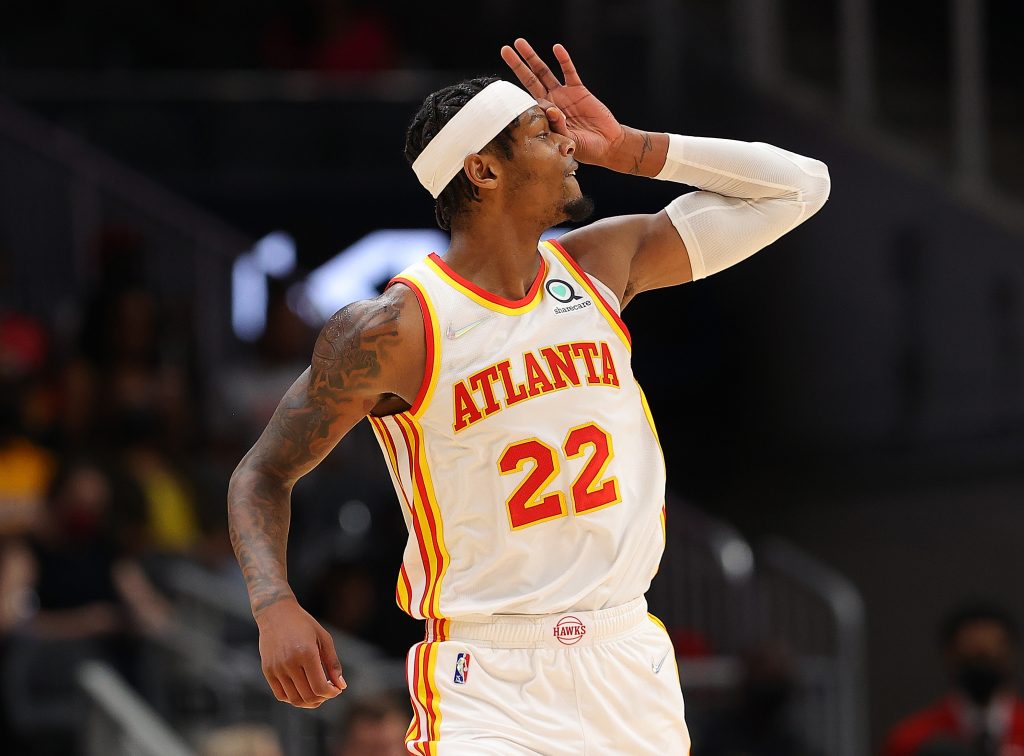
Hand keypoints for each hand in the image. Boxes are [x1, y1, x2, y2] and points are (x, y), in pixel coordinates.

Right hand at [255, 598, 346, 707]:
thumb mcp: (324, 638)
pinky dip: (294, 698)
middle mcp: (290, 663)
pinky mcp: (268, 671)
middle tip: (328, 691)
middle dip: (322, 698)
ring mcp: (276, 668)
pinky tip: (302, 690)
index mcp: (306, 653)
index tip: (337, 689)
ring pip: (294, 699)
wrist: (275, 613)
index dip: (331, 693)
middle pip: (308, 696)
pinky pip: (281, 695)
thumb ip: (333, 663)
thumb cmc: (304, 624)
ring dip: (309, 702)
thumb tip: (342, 686)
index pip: (320, 687)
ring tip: (317, 693)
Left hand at [500, 38, 624, 166]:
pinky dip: (563, 60)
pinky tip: (556, 48)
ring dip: (532, 57)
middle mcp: (551, 102)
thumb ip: (559, 127)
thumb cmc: (585, 148)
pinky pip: (569, 71)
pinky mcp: (578, 90)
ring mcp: (563, 94)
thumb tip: (551, 110)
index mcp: (544, 117)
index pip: (528, 104)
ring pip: (544, 72)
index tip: (515, 100)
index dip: (522, 100)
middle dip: (518, 66)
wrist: (607, 144)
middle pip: (530, 80)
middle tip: (505, 50)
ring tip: (519, 43)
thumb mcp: (569, 142)